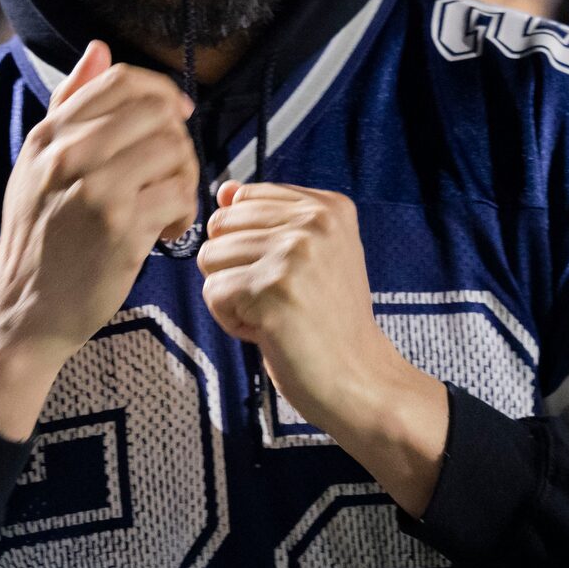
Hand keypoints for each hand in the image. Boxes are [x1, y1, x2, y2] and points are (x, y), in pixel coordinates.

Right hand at [0, 40, 197, 438]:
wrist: (23, 310)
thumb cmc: (37, 239)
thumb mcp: (36, 166)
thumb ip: (68, 106)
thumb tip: (100, 49)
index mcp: (48, 135)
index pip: (121, 81)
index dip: (160, 92)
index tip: (173, 118)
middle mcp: (68, 155)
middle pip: (156, 112)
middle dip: (176, 138)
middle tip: (170, 172)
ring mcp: (95, 190)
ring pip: (174, 150)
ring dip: (185, 176)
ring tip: (168, 202)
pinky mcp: (121, 229)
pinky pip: (178, 194)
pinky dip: (183, 212)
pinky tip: (167, 230)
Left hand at [197, 180, 448, 514]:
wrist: (358, 378)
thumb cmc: (329, 323)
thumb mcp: (311, 256)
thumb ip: (268, 218)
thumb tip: (224, 190)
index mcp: (328, 206)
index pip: (241, 197)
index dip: (247, 242)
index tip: (284, 272)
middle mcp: (314, 221)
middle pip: (220, 226)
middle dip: (234, 267)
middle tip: (278, 297)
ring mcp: (294, 253)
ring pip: (210, 258)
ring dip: (232, 296)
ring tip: (275, 314)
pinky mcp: (272, 288)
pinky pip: (213, 293)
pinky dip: (232, 321)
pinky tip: (269, 331)